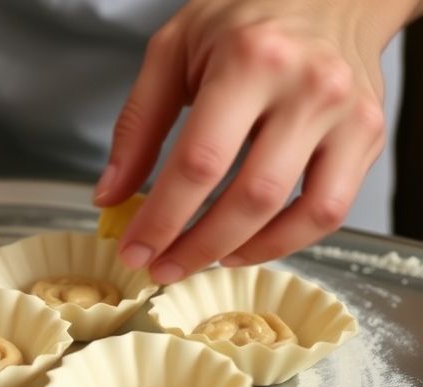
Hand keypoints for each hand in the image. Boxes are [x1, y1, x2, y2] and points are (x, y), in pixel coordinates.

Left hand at [96, 0, 420, 283]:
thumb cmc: (245, 18)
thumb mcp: (173, 51)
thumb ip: (137, 124)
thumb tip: (112, 195)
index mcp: (250, 61)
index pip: (200, 162)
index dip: (162, 218)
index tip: (133, 248)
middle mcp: (308, 88)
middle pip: (250, 197)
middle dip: (197, 246)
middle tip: (161, 267)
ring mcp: (347, 115)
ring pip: (297, 212)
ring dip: (240, 251)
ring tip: (199, 261)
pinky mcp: (368, 136)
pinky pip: (330, 210)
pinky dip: (286, 241)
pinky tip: (245, 245)